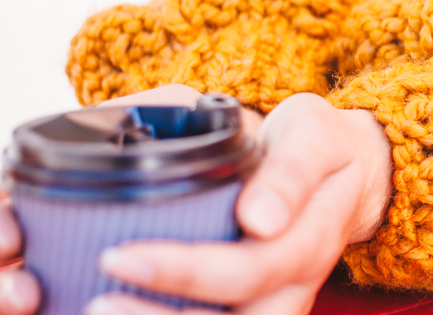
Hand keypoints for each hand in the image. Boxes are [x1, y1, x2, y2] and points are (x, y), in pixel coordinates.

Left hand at [0, 85, 392, 314]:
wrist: (342, 175)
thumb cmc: (317, 147)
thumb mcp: (312, 135)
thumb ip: (289, 170)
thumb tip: (259, 217)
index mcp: (307, 242)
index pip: (247, 270)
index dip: (183, 270)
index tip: (117, 254)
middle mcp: (290, 289)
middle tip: (90, 303)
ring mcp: (269, 307)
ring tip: (90, 313)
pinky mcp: (245, 312)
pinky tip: (102, 309)